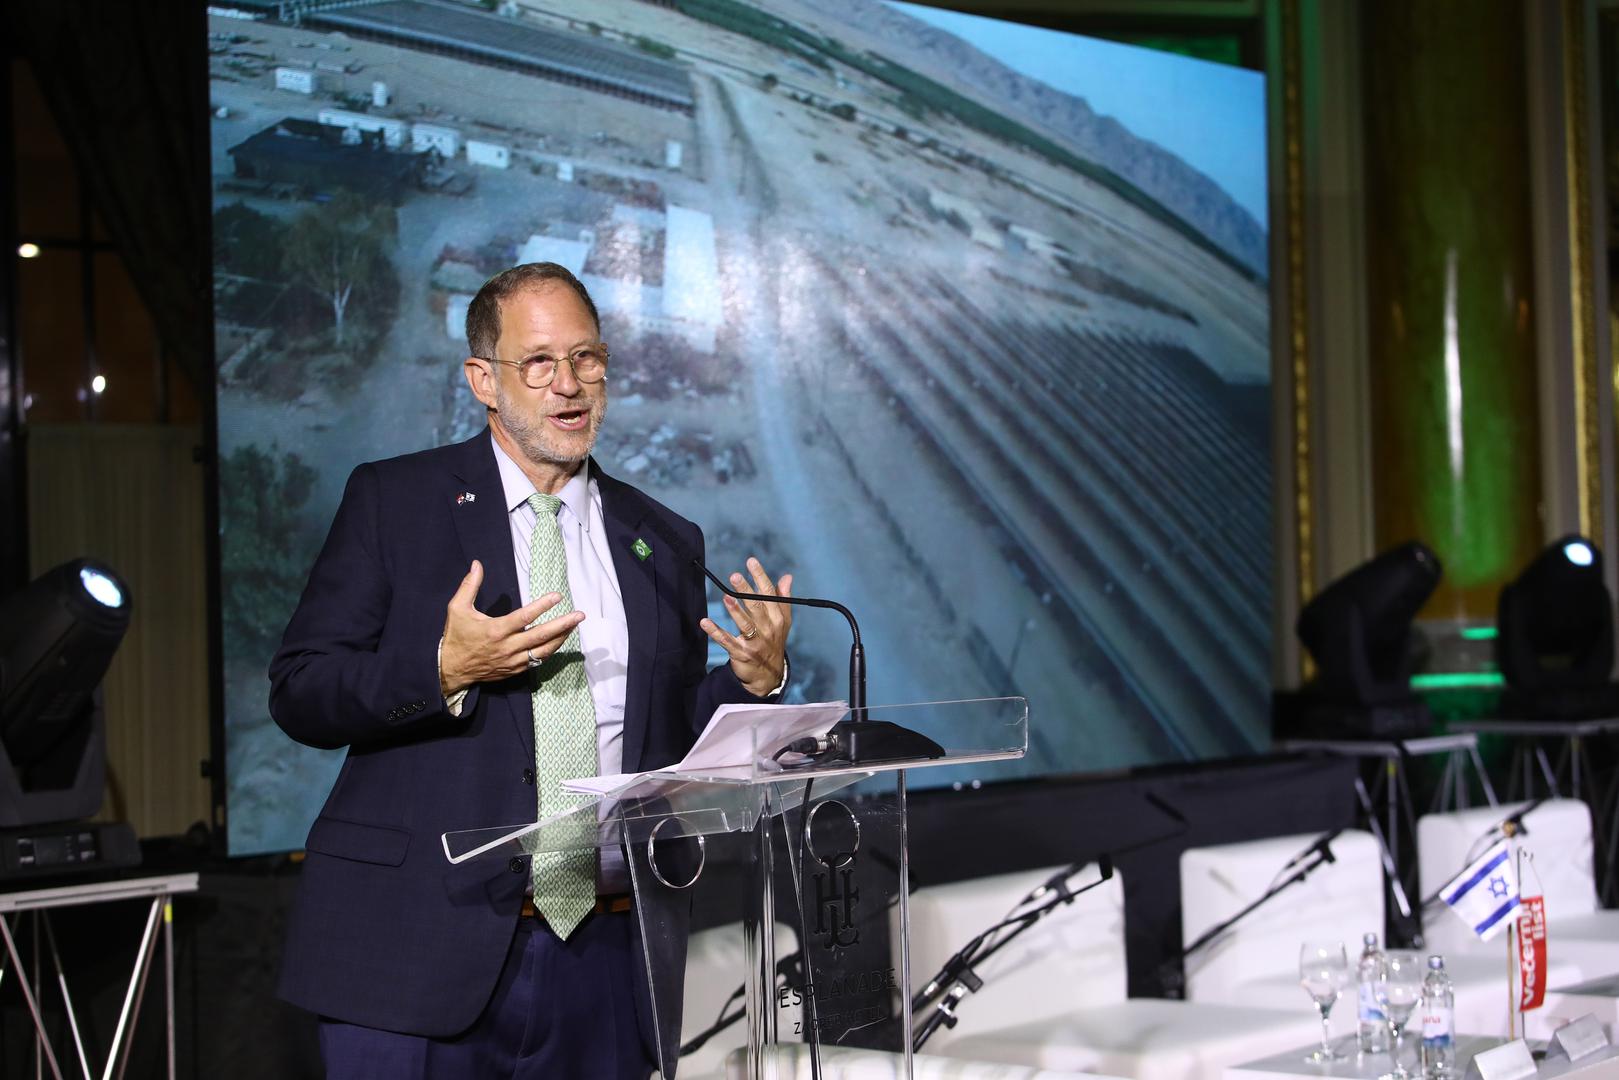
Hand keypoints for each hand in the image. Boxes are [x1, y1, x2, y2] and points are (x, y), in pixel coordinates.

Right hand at [439, 560, 583, 696]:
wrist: (451, 670)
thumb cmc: (455, 637)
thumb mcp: (457, 609)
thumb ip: (469, 586)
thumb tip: (477, 564)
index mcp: (496, 630)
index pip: (525, 617)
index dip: (542, 606)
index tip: (557, 596)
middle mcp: (508, 647)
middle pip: (541, 635)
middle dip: (563, 624)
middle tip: (580, 615)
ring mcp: (513, 661)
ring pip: (544, 650)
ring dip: (561, 638)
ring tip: (574, 626)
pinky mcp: (515, 670)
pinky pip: (538, 661)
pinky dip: (550, 650)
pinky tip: (559, 640)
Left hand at [700, 557, 791, 697]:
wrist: (768, 675)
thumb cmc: (774, 642)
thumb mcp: (783, 621)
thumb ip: (783, 598)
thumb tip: (787, 577)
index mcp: (777, 619)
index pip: (770, 594)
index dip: (760, 577)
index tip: (751, 562)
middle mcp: (768, 629)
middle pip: (757, 607)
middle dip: (746, 591)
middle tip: (735, 576)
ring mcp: (755, 642)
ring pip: (745, 624)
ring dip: (735, 611)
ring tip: (726, 597)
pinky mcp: (741, 653)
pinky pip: (727, 641)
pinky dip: (715, 632)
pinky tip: (705, 622)